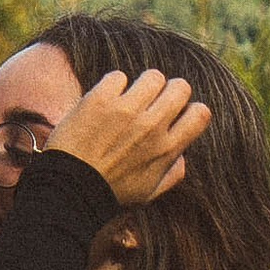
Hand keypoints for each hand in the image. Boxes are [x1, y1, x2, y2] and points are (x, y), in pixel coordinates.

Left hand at [52, 66, 208, 204]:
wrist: (69, 188)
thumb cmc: (109, 193)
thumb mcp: (149, 192)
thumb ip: (173, 174)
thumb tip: (182, 155)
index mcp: (166, 149)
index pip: (200, 113)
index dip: (191, 110)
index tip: (177, 115)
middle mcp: (151, 126)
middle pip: (180, 87)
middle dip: (170, 91)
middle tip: (153, 102)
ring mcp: (126, 110)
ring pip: (153, 76)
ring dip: (143, 85)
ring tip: (128, 99)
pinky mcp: (100, 99)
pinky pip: (118, 76)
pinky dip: (113, 85)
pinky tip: (105, 101)